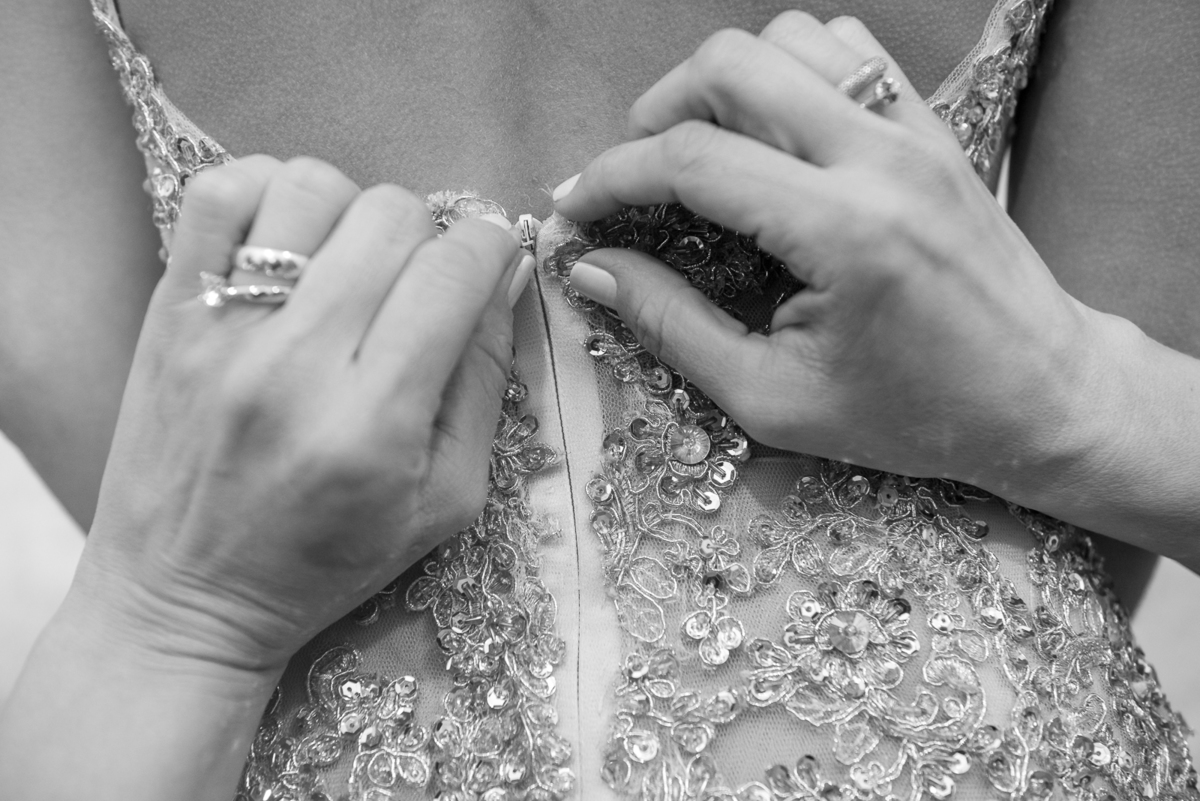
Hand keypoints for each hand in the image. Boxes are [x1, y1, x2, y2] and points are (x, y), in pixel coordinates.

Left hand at [76, 155, 530, 672]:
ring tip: (348, 265)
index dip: (490, 247)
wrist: (184, 601)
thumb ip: (484, 385)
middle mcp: (295, 364)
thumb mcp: (446, 502)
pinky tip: (286, 244)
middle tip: (417, 282)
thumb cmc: (328, 563)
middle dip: (429, 235)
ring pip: (312, 186)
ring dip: (352, 214)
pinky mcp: (169, 311)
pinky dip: (267, 193)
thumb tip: (502, 279)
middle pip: (392, 217)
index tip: (488, 261)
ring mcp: (221, 329)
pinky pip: (219, 191)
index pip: (454, 272)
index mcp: (374, 422)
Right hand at [552, 13, 1112, 490]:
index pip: (693, 161)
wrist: (1042, 395)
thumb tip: (594, 270)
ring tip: (700, 148)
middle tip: (633, 176)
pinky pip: (846, 51)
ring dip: (723, 83)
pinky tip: (772, 131)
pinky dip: (788, 70)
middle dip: (655, 111)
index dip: (612, 179)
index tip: (576, 211)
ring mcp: (914, 129)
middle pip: (732, 64)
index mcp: (842, 231)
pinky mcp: (932, 126)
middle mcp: (879, 157)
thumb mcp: (774, 399)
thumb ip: (674, 325)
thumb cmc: (912, 416)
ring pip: (789, 38)